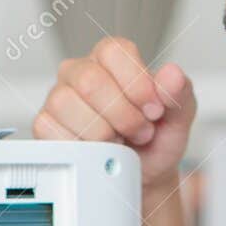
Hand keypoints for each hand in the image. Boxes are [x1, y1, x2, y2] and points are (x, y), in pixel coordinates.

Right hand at [32, 36, 194, 189]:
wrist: (141, 174)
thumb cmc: (155, 139)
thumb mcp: (178, 116)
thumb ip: (179, 92)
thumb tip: (172, 75)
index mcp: (111, 58)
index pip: (114, 51)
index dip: (137, 83)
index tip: (154, 110)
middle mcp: (80, 72)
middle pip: (90, 80)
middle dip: (122, 115)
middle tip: (140, 131)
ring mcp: (59, 97)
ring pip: (67, 104)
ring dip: (103, 133)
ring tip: (120, 142)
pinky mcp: (45, 124)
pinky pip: (52, 129)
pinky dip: (82, 147)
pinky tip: (98, 151)